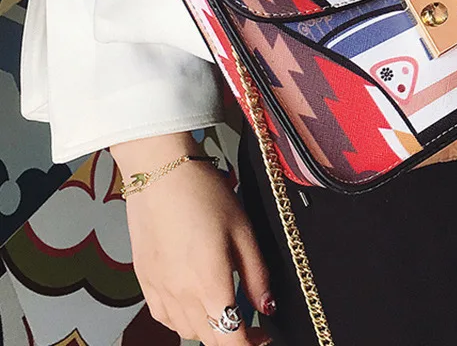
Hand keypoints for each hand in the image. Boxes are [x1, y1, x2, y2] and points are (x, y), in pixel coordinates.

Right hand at [111, 133, 272, 344]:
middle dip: (232, 337)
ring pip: (184, 330)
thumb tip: (267, 307)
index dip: (251, 344)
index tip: (265, 335)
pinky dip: (181, 320)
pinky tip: (193, 302)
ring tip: (223, 308)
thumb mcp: (243, 230)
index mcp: (208, 284)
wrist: (160, 173)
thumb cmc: (205, 195)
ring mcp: (157, 289)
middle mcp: (180, 295)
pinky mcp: (143, 280)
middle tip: (250, 324)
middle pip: (208, 338)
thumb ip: (256, 273)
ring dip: (208, 329)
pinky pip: (163, 317)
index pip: (230, 337)